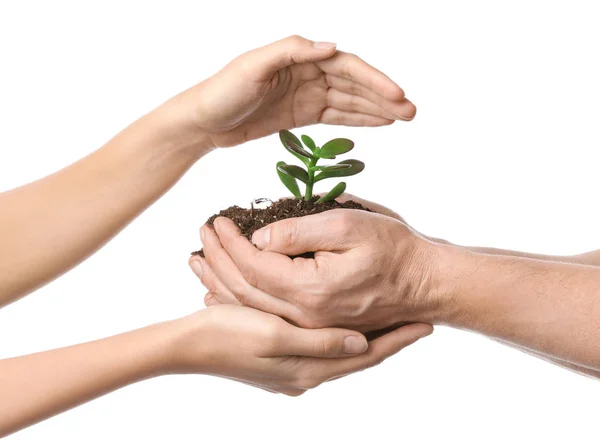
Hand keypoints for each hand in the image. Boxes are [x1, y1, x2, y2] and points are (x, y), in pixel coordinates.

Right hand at [165, 305, 431, 395]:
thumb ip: (318, 343)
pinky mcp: (279, 359)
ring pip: (340, 349)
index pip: (364, 355)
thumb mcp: (274, 336)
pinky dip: (338, 332)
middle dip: (387, 337)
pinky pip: (321, 345)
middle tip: (415, 318)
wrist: (187, 345)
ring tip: (389, 316)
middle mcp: (304, 374)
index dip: (396, 340)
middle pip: (357, 355)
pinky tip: (343, 319)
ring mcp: (292, 369)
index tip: (426, 325)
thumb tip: (360, 343)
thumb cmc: (227, 336)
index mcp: (307, 370)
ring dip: (365, 333)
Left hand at [168, 35, 415, 147]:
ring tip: (403, 119)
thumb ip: (292, 51)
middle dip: (384, 97)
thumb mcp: (252, 66)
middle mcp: (308, 73)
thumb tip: (331, 46)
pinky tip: (378, 123)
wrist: (204, 121)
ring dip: (377, 109)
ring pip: (349, 102)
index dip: (374, 81)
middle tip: (412, 112)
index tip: (396, 96)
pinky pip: (335, 117)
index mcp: (300, 57)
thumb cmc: (223, 90)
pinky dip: (358, 119)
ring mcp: (306, 95)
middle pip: (354, 85)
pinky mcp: (301, 115)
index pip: (346, 67)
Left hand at [189, 196, 446, 331]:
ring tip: (199, 260)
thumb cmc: (393, 250)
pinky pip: (266, 315)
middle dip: (218, 260)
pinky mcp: (314, 325)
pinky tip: (223, 291)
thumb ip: (301, 232)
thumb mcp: (349, 225)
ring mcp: (309, 325)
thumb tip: (260, 238)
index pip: (254, 266)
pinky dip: (239, 300)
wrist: (423, 284)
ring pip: (251, 306)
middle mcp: (305, 315)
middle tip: (201, 234)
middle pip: (245, 289)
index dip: (231, 242)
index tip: (217, 219)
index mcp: (310, 290)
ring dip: (221, 281)